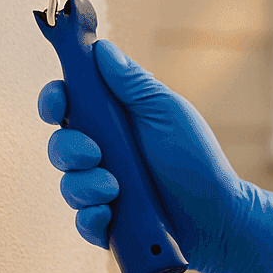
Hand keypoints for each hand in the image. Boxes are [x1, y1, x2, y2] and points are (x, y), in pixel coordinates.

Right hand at [37, 40, 272, 272]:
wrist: (217, 213)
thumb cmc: (195, 157)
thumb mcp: (167, 112)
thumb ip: (134, 84)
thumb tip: (102, 48)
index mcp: (113, 121)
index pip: (69, 103)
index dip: (55, 100)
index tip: (60, 104)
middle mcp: (102, 153)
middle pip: (59, 144)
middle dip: (69, 149)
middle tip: (95, 154)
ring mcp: (100, 189)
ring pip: (68, 185)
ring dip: (86, 186)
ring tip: (115, 189)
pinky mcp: (106, 224)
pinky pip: (81, 223)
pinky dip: (91, 219)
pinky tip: (109, 215)